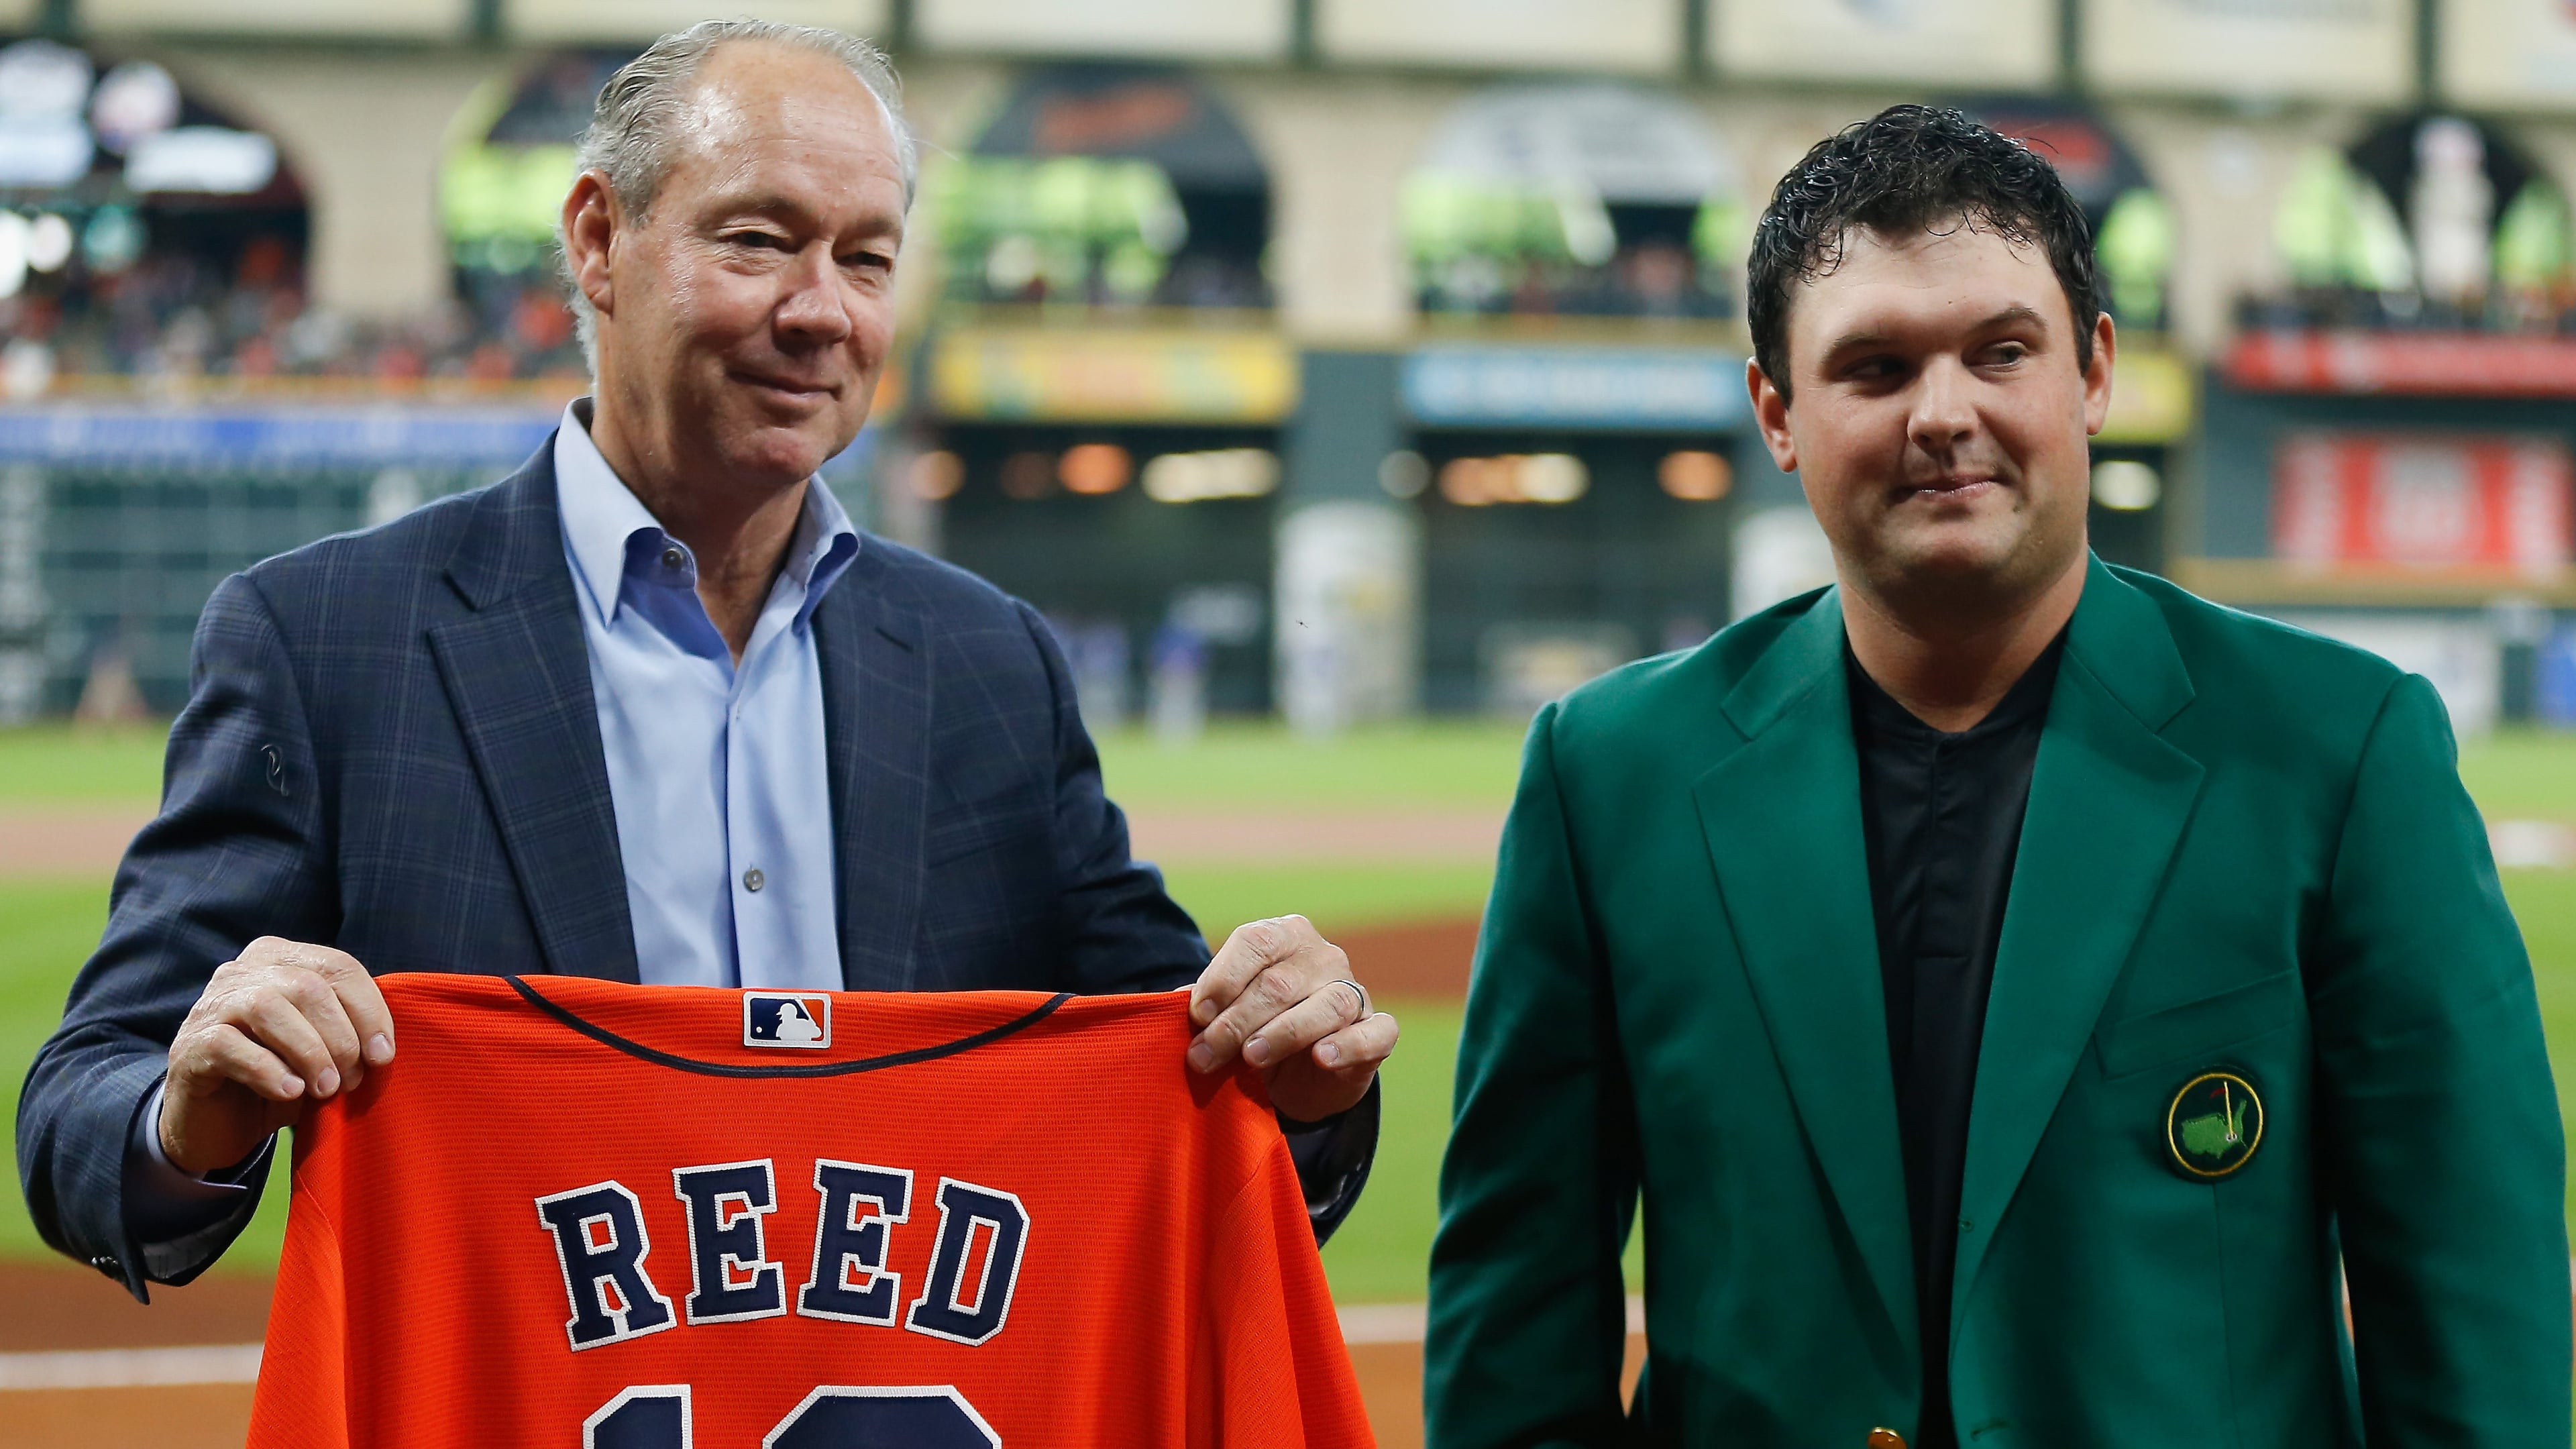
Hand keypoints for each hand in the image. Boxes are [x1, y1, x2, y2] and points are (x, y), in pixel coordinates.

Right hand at [160, 937, 394, 1174]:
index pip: (337, 966)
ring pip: (267, 1007)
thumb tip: (382, 1046)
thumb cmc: (280, 1078)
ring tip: (325, 1089)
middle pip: (306, 986)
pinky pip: (231, 1046)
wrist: (218, 1123)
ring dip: (308, 1051)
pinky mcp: (189, 1046)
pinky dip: (268, 1070)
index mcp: (281, 959)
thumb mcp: (322, 1050)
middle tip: (351, 1080)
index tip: (383, 1056)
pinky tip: (290, 1093)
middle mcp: (242, 972)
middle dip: (340, 1037)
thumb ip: (348, 1032)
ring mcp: (211, 1006)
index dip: (369, 1010)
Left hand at [1187, 915, 1397, 1123]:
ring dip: (1284, 1032)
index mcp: (1285, 935)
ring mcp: (1355, 992)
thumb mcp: (1227, 1012)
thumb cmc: (1255, 1028)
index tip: (1196, 1015)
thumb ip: (1206, 1005)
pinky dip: (1349, 1045)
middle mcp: (1323, 956)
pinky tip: (1322, 1057)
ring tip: (1252, 1057)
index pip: (1256, 942)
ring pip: (1327, 1005)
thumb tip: (1174, 1004)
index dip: (1223, 978)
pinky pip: (1374, 1033)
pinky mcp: (1378, 1031)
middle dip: (1236, 1022)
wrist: (1301, 1074)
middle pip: (1280, 983)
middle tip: (1205, 1056)